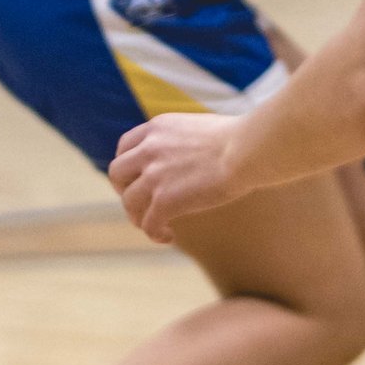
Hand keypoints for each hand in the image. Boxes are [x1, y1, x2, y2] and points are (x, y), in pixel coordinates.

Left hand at [110, 111, 249, 241]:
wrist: (248, 149)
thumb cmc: (240, 138)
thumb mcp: (200, 127)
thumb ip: (183, 139)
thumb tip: (191, 153)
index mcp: (158, 128)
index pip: (125, 146)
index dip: (128, 165)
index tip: (138, 178)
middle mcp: (149, 149)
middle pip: (117, 173)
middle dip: (124, 190)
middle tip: (139, 203)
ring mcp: (154, 175)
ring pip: (129, 202)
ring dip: (138, 216)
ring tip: (155, 225)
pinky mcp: (165, 200)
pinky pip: (148, 224)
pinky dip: (154, 233)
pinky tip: (168, 237)